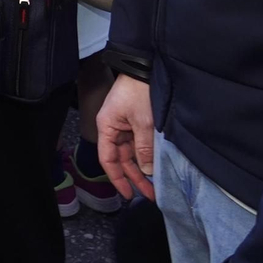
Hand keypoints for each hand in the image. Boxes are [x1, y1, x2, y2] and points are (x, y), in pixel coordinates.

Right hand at [97, 73, 156, 201]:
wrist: (144, 68)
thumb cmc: (138, 91)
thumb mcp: (143, 122)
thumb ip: (144, 148)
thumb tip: (148, 170)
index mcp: (107, 127)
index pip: (108, 159)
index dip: (117, 178)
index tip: (128, 194)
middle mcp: (113, 128)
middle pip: (121, 159)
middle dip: (134, 177)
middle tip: (149, 194)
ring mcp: (125, 126)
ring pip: (131, 153)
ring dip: (142, 168)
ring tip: (155, 184)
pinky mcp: (136, 123)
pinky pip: (139, 144)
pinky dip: (146, 156)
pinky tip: (156, 166)